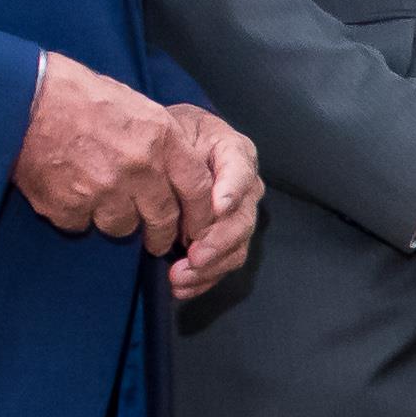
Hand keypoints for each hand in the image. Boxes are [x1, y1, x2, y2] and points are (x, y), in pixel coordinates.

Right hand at [13, 53, 184, 251]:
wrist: (24, 99)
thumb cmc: (78, 95)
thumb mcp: (135, 105)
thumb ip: (160, 141)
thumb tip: (176, 170)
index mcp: (161, 138)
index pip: (198, 188)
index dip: (201, 213)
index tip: (198, 226)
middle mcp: (139, 167)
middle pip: (163, 218)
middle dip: (162, 234)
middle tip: (158, 241)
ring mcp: (104, 190)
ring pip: (123, 227)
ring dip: (116, 220)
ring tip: (100, 200)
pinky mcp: (70, 207)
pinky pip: (83, 225)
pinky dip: (78, 215)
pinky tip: (68, 192)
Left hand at [159, 107, 259, 298]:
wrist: (170, 146)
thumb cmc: (171, 135)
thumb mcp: (174, 129)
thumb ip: (182, 152)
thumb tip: (190, 190)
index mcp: (236, 153)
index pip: (240, 171)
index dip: (231, 191)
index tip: (218, 209)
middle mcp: (245, 186)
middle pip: (242, 219)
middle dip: (218, 241)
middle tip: (193, 256)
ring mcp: (239, 215)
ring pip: (236, 247)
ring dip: (210, 267)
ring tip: (180, 278)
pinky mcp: (227, 238)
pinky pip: (224, 263)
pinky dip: (204, 280)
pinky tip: (182, 287)